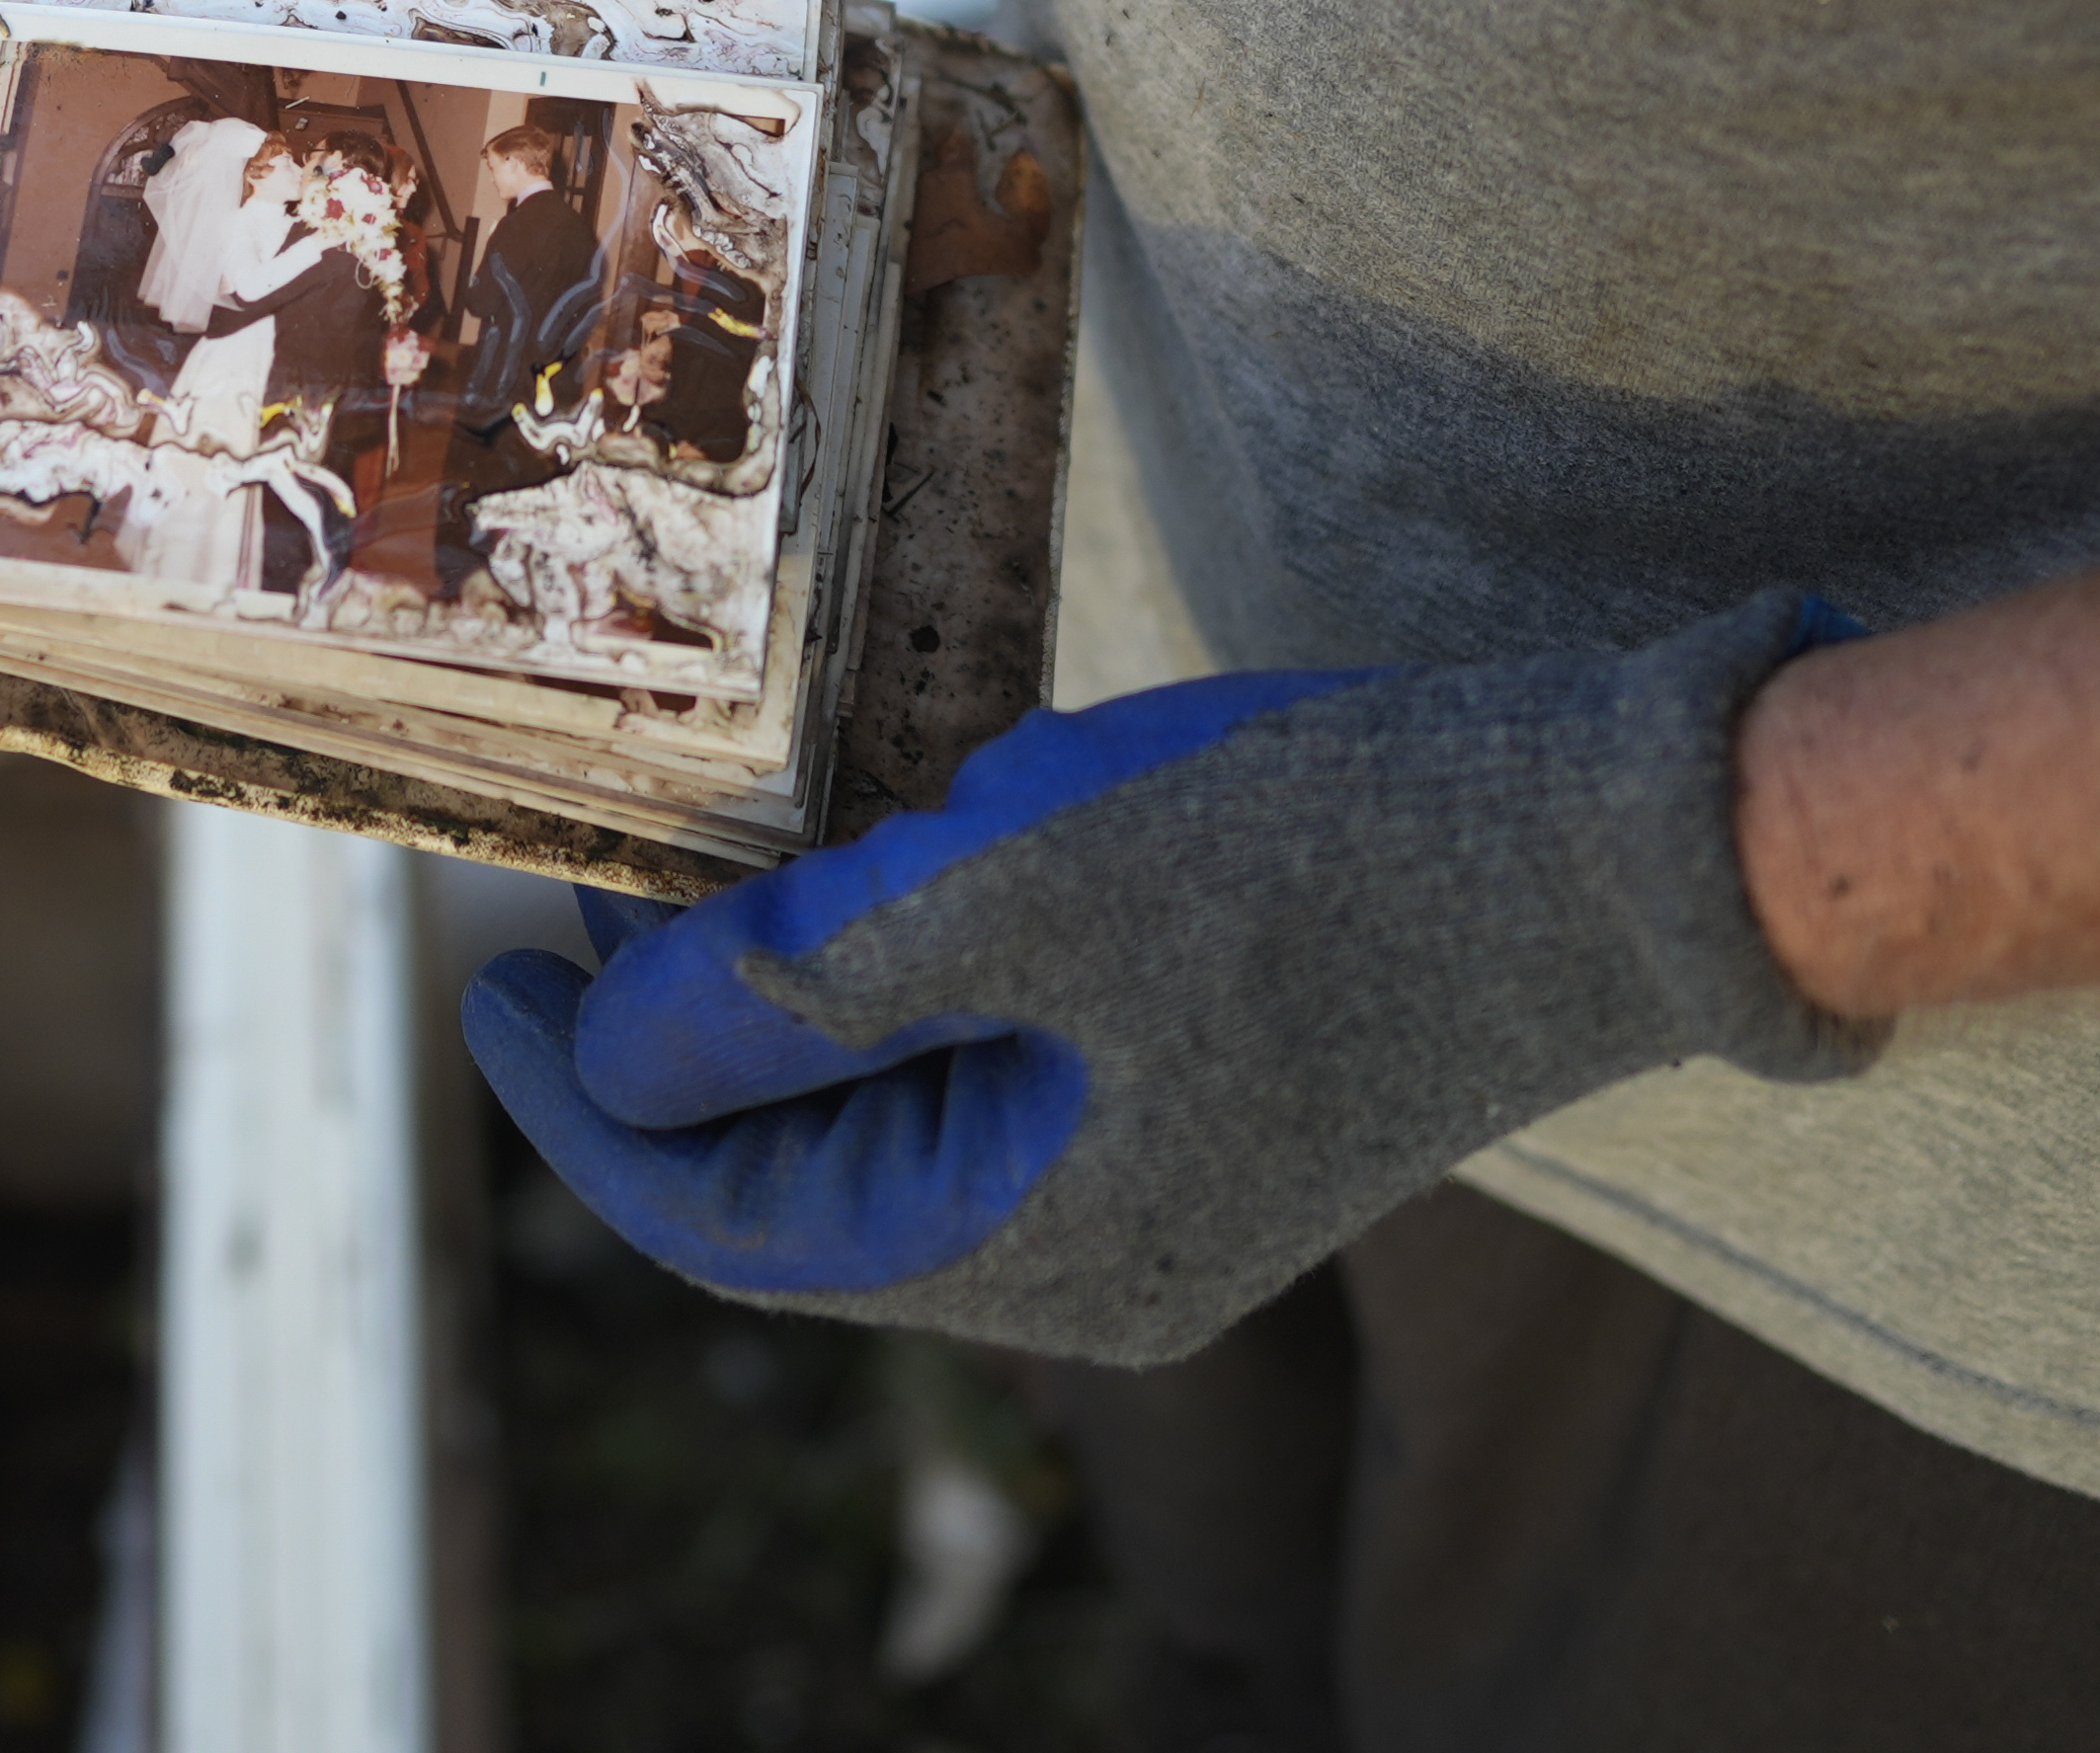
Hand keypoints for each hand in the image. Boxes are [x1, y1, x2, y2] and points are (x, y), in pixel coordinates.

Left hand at [463, 589, 1879, 1362]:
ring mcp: (1150, 1182)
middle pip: (799, 1187)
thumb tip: (624, 1043)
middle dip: (671, 1059)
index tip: (500, 991)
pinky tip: (844, 877)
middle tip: (568, 911)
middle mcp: (1084, 1259)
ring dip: (773, 1015)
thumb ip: (796, 987)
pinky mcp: (1195, 1094)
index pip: (732, 1226)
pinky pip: (983, 1066)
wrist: (1599, 838)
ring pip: (885, 1121)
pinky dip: (888, 986)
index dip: (594, 1113)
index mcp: (1034, 1256)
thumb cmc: (1307, 857)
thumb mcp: (1009, 893)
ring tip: (680, 881)